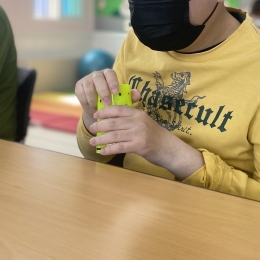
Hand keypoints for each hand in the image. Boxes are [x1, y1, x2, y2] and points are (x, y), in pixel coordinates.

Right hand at [74, 69, 140, 133]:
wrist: (97, 109)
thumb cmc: (112, 101)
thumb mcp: (121, 99)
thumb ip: (129, 96)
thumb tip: (137, 94)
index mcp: (109, 75)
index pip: (110, 74)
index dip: (112, 82)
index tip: (115, 92)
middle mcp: (97, 75)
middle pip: (98, 78)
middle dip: (103, 90)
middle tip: (107, 102)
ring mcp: (87, 79)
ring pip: (89, 85)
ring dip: (93, 98)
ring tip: (98, 108)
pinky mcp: (79, 86)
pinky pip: (81, 92)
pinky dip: (86, 101)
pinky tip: (91, 107)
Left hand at [88, 104, 203, 179]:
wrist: (169, 148)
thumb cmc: (155, 135)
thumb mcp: (144, 122)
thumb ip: (131, 119)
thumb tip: (111, 120)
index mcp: (138, 114)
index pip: (119, 109)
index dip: (105, 111)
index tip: (96, 114)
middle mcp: (138, 122)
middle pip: (114, 122)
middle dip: (100, 125)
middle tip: (91, 127)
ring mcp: (139, 133)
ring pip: (114, 135)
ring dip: (101, 138)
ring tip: (93, 141)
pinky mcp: (139, 146)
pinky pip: (119, 147)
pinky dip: (109, 149)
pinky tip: (102, 151)